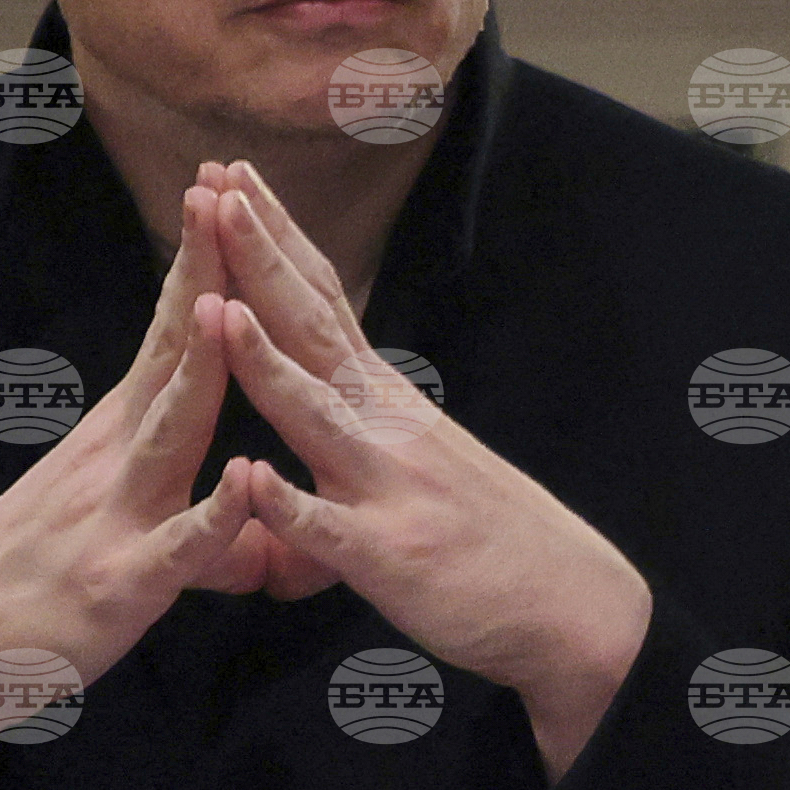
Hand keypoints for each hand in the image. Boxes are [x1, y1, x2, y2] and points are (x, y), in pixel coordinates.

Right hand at [0, 179, 255, 789]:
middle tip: (227, 194)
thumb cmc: (35, 582)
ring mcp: (118, 515)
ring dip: (203, 369)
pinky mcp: (121, 583)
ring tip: (230, 307)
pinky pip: (178, 548)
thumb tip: (255, 527)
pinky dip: (216, 516)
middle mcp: (119, 455)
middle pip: (175, 352)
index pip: (173, 329)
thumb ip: (197, 521)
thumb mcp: (119, 529)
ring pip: (173, 430)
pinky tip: (247, 482)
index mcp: (122, 431)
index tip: (227, 189)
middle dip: (205, 274)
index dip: (203, 260)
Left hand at [207, 161, 653, 777]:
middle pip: (313, 327)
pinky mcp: (389, 557)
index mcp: (385, 399)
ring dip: (264, 362)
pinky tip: (250, 478)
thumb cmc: (490, 537)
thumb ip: (357, 435)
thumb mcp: (416, 464)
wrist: (574, 607)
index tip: (235, 182)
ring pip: (315, 415)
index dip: (277, 240)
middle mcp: (385, 424)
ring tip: (215, 307)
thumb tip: (311, 414)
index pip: (322, 300)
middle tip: (216, 189)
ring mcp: (387, 487)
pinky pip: (330, 531)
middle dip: (259, 259)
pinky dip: (289, 504)